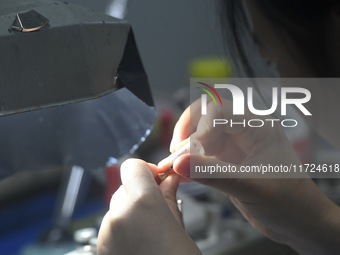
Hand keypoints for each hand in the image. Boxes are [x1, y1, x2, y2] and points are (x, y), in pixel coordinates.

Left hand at [97, 158, 200, 254]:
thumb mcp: (179, 228)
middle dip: (141, 191)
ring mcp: (106, 233)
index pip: (132, 166)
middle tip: (160, 205)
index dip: (147, 169)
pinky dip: (124, 226)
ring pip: (117, 206)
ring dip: (132, 209)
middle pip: (124, 186)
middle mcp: (118, 215)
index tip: (158, 178)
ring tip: (151, 229)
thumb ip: (170, 197)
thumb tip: (170, 179)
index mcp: (141, 204)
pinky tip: (140, 241)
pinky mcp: (102, 248)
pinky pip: (112, 225)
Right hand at [165, 99, 339, 254]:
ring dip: (185, 149)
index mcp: (258, 127)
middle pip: (206, 116)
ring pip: (201, 135)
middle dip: (188, 132)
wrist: (300, 223)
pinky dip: (189, 162)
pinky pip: (202, 154)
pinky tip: (180, 173)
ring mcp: (235, 145)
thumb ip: (213, 173)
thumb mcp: (250, 187)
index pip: (219, 111)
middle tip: (176, 154)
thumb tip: (179, 162)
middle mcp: (245, 131)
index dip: (200, 128)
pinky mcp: (226, 161)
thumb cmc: (290, 202)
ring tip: (174, 166)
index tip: (188, 153)